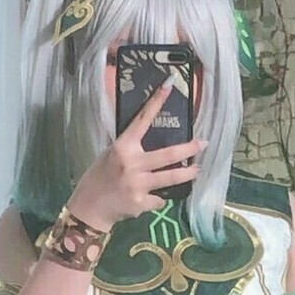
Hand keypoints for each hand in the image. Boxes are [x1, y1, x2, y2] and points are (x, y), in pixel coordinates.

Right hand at [60, 80, 205, 232]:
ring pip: (172, 178)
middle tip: (204, 143)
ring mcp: (138, 184)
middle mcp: (131, 163)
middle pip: (168, 154)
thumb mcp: (110, 156)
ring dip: (188, 174)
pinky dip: (159, 197)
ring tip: (197, 170)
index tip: (168, 86)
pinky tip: (149, 198)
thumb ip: (131, 150)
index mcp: (122, 147)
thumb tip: (153, 143)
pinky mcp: (142, 202)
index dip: (155, 102)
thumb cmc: (99, 178)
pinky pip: (160, 197)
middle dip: (190, 149)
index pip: (141, 120)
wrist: (89, 208)